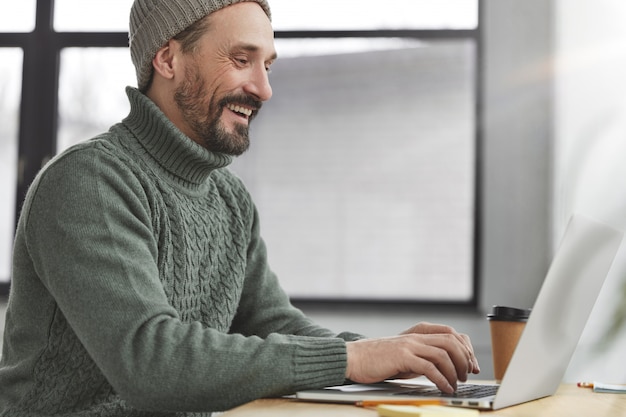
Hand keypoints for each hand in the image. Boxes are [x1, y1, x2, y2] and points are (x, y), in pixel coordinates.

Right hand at [345, 322, 479, 393]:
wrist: (354, 357)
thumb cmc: (379, 359)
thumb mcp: (406, 353)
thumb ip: (423, 355)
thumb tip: (446, 367)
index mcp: (419, 333)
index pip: (452, 334)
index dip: (466, 349)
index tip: (472, 365)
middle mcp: (416, 336)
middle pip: (451, 342)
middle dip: (464, 360)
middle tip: (467, 376)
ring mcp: (409, 345)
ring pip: (443, 354)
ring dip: (455, 371)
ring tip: (456, 384)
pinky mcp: (402, 357)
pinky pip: (429, 367)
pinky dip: (441, 379)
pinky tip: (445, 388)